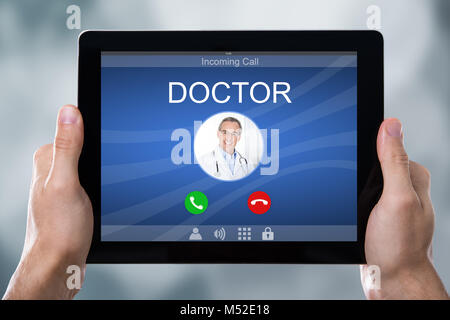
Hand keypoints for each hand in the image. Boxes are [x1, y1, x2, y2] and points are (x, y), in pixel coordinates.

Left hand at [3, 105, 92, 299]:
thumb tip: (69, 112)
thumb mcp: (66, 183)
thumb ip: (68, 147)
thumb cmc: (59, 231)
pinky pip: (92, 182)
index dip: (99, 137)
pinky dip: (103, 188)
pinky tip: (102, 202)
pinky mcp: (72, 197)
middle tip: (104, 183)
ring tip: (102, 196)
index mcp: (47, 159)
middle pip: (88, 149)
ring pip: (93, 167)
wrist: (60, 263)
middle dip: (103, 160)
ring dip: (105, 177)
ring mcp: (63, 184)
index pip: (76, 131)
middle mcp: (53, 169)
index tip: (110, 153)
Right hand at [361, 118, 447, 299]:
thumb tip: (391, 125)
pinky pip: (359, 198)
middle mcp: (404, 187)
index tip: (357, 170)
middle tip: (360, 200)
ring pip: (361, 182)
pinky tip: (353, 216)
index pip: (386, 147)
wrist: (390, 279)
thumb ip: (393, 162)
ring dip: (352, 192)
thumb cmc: (399, 247)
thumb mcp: (397, 198)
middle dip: (356, 177)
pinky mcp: (378, 213)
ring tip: (358, 211)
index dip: (366, 152)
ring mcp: (390, 201)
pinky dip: (351, 203)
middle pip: (370, 165)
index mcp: (414, 176)